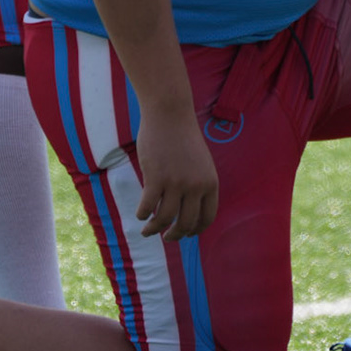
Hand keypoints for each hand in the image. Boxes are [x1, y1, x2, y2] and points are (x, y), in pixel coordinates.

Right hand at [134, 108, 218, 239]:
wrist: (169, 113)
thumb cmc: (182, 137)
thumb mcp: (200, 163)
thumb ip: (198, 184)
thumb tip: (185, 212)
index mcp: (210, 182)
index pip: (207, 218)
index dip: (196, 230)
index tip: (186, 234)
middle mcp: (196, 186)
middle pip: (186, 223)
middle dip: (175, 235)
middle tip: (166, 237)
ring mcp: (176, 182)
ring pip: (165, 219)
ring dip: (154, 229)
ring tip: (147, 231)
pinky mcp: (156, 178)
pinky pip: (148, 207)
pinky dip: (143, 214)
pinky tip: (140, 214)